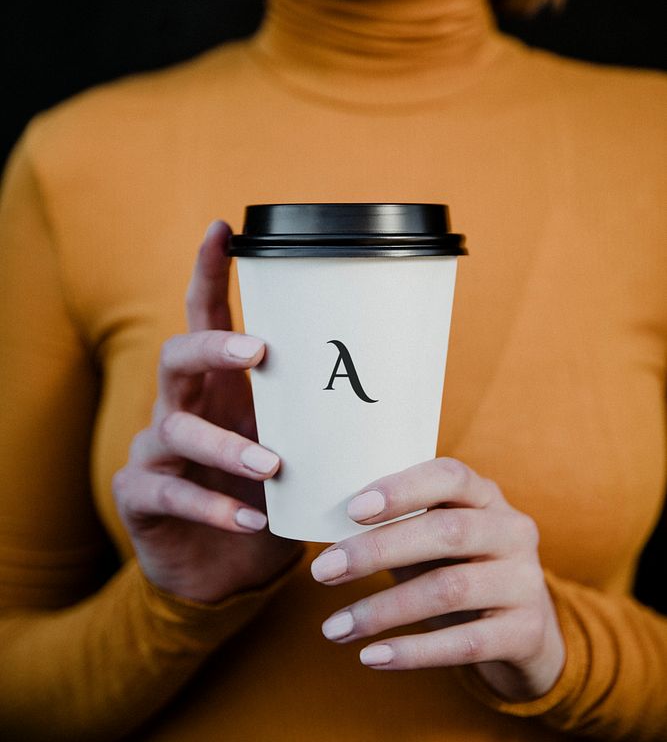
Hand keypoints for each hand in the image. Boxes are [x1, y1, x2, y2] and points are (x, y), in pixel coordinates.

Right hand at [112, 220, 303, 602]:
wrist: (226, 573)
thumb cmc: (269, 499)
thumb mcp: (300, 452)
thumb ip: (326, 422)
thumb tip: (405, 393)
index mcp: (220, 386)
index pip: (207, 316)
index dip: (209, 271)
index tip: (222, 227)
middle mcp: (182, 407)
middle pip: (177, 356)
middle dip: (213, 346)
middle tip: (257, 350)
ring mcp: (155, 452)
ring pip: (175, 428)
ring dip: (226, 443)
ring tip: (274, 464)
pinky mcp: (140, 498)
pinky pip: (169, 492)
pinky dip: (213, 505)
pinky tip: (253, 517)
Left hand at [310, 457, 564, 701]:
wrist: (529, 632)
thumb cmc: (461, 569)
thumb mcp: (438, 540)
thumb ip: (400, 527)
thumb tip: (329, 533)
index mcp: (486, 496)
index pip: (449, 476)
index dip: (401, 489)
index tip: (352, 510)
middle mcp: (512, 531)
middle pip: (445, 532)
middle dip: (377, 551)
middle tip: (323, 571)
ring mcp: (525, 581)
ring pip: (449, 589)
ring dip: (383, 610)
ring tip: (334, 627)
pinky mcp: (526, 632)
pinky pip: (464, 643)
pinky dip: (413, 651)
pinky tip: (371, 656)